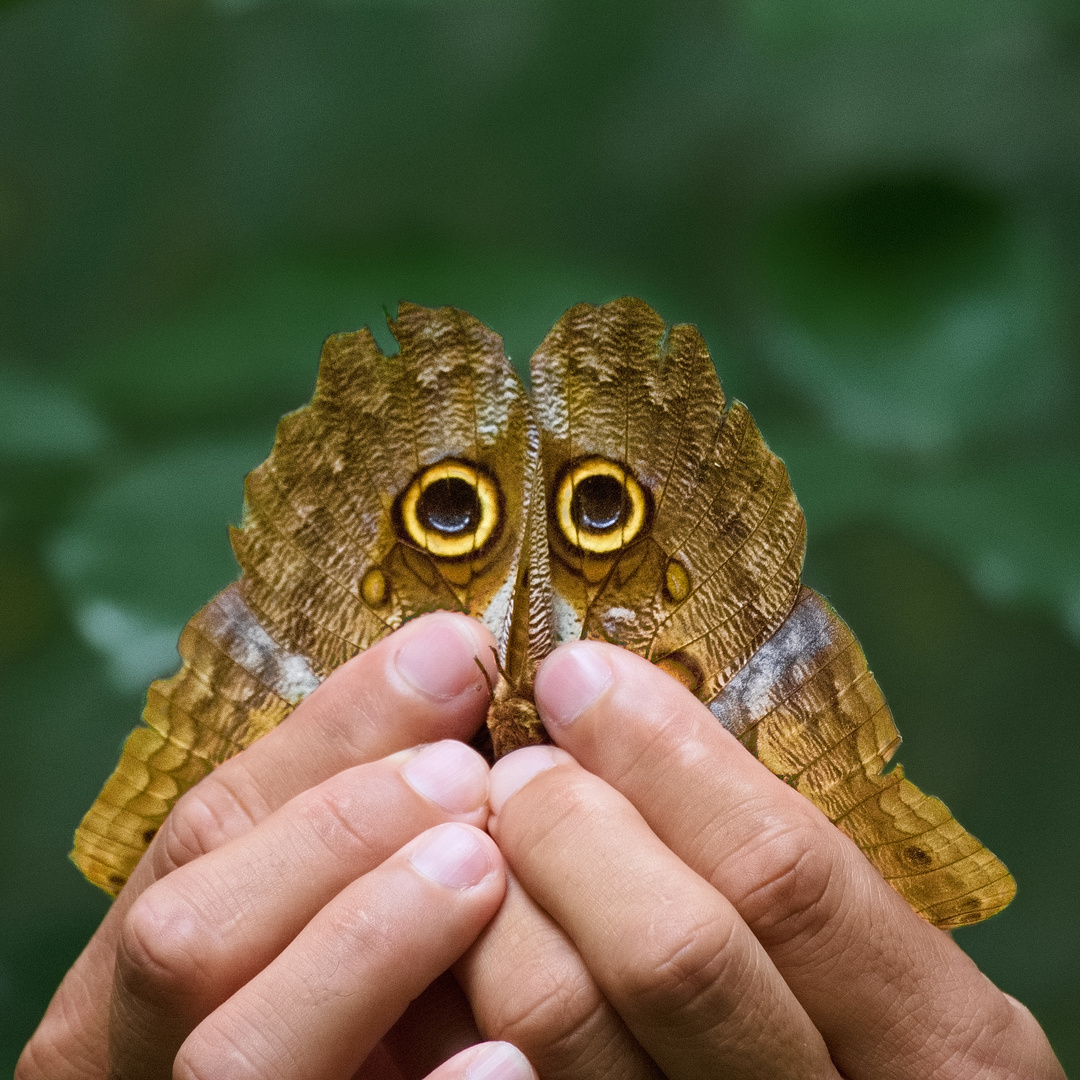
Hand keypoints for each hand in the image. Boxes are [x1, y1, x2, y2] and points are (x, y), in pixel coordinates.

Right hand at [17, 614, 531, 1079]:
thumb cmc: (326, 987)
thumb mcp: (313, 885)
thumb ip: (356, 792)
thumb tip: (449, 654)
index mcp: (144, 954)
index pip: (204, 828)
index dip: (333, 742)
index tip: (453, 666)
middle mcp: (144, 1045)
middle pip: (185, 937)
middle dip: (336, 834)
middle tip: (468, 778)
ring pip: (237, 1049)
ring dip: (366, 940)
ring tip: (480, 868)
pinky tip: (503, 1055)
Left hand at [463, 640, 1064, 1079]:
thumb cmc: (879, 1046)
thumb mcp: (893, 969)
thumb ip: (796, 872)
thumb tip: (632, 711)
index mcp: (942, 1045)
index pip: (785, 876)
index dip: (668, 759)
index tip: (582, 677)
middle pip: (668, 953)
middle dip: (571, 822)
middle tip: (522, 761)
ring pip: (560, 1026)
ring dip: (501, 894)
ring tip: (485, 829)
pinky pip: (510, 1071)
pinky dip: (469, 983)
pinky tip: (469, 926)